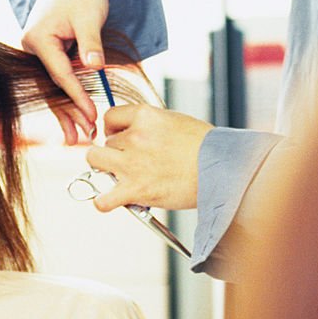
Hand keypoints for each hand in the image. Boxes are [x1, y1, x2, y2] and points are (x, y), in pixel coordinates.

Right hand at [20, 0, 108, 143]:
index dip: (77, 97)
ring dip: (68, 112)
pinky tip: (76, 119)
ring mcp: (40, 52)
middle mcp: (33, 47)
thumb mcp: (89, 16)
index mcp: (38, 38)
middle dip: (69, 113)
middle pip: (52, 87)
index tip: (92, 115)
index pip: (59, 74)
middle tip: (85, 136)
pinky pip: (59, 80)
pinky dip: (70, 97)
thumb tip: (94, 66)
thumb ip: (91, 43)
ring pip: (54, 88)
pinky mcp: (50, 54)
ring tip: (80, 136)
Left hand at [86, 105, 213, 210]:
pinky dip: (104, 202)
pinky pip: (103, 199)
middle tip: (129, 160)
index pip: (110, 117)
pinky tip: (111, 201)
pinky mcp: (136, 190)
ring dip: (104, 168)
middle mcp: (135, 137)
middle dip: (115, 150)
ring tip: (118, 176)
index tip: (117, 136)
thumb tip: (135, 134)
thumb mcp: (176, 122)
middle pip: (106, 141)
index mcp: (146, 116)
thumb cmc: (206, 148)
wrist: (222, 170)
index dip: (112, 128)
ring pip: (95, 160)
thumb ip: (151, 126)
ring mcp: (132, 164)